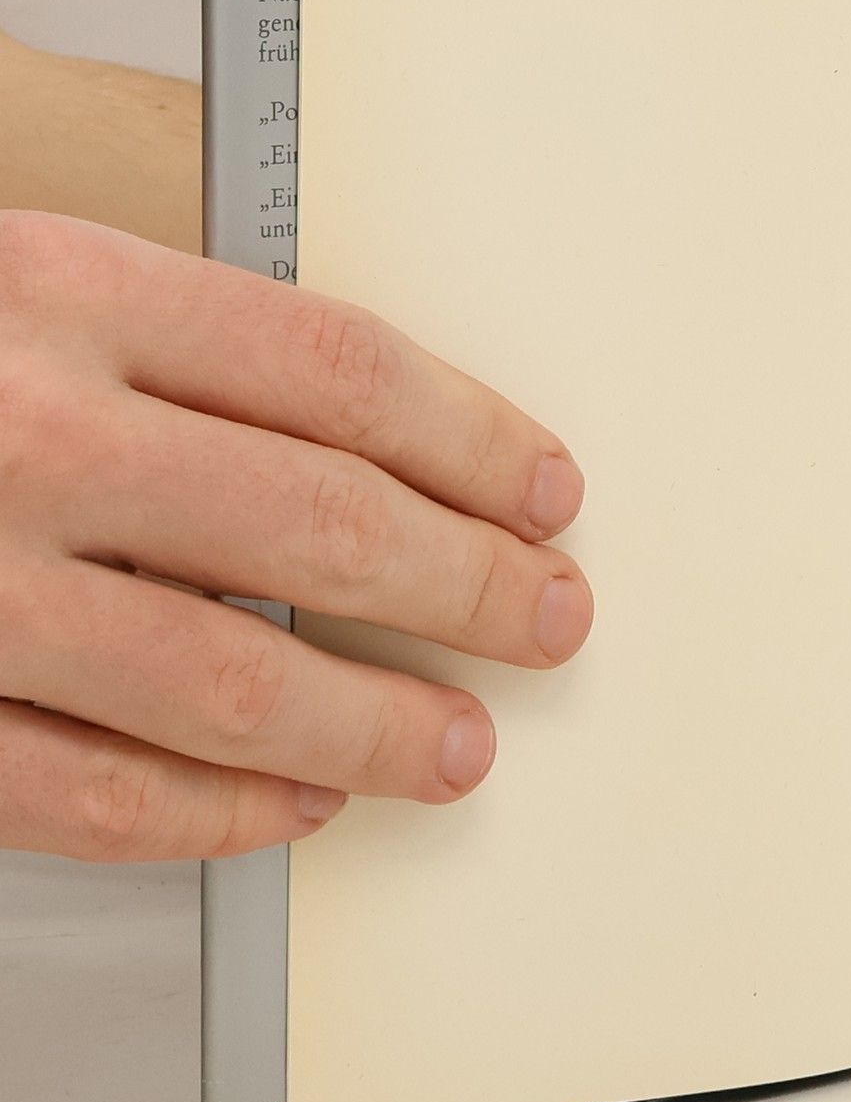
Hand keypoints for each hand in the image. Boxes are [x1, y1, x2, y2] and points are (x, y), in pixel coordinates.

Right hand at [0, 211, 593, 860]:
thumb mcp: (15, 288)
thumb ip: (165, 352)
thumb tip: (372, 449)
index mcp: (53, 291)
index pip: (340, 369)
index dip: (474, 440)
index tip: (546, 492)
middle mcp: (14, 431)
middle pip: (321, 522)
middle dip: (469, 586)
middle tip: (547, 621)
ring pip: (227, 678)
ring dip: (371, 724)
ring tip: (457, 744)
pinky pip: (86, 794)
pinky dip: (210, 813)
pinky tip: (290, 806)